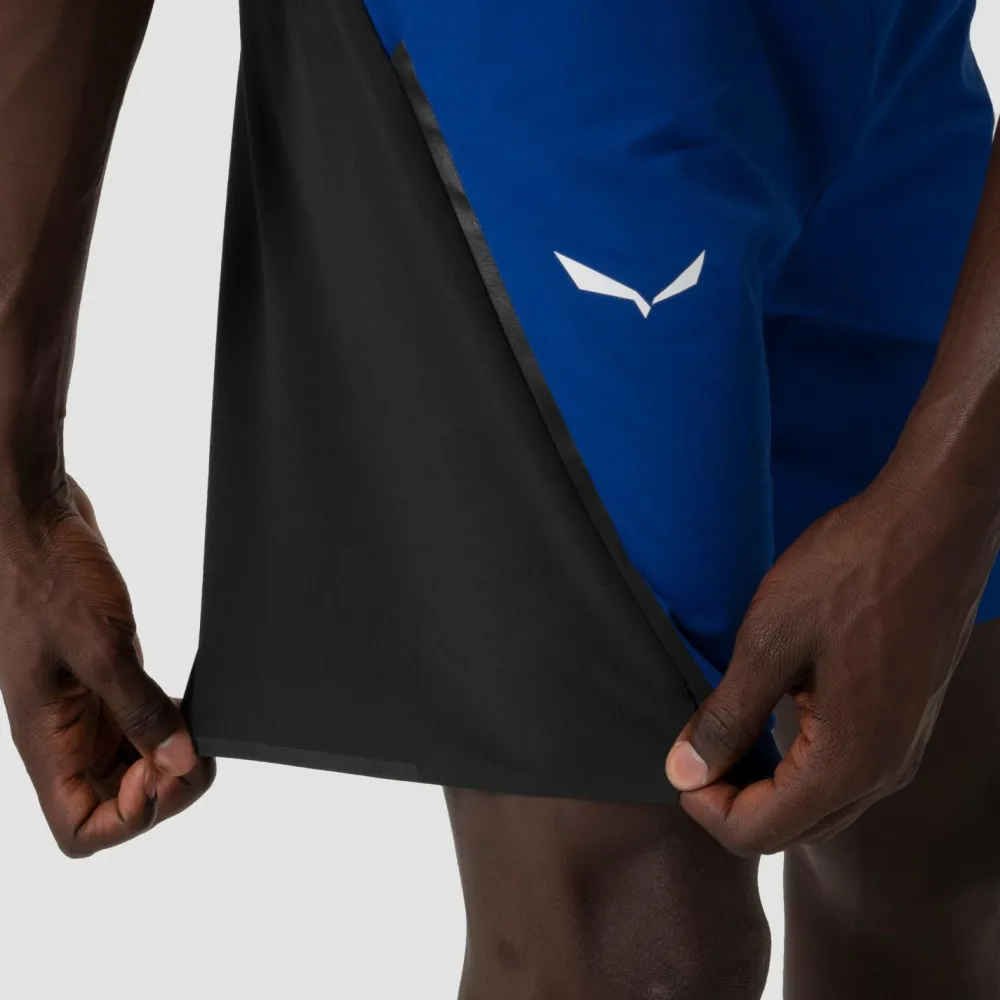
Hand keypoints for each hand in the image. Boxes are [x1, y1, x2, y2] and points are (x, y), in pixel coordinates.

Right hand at [0, 476, 214, 856]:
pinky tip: (185, 704)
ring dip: (166, 758)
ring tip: (197, 728)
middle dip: (162, 789)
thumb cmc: (45, 576)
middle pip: (114, 802)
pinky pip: (134, 722)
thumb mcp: (101, 646)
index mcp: (46, 742)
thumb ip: (140, 709)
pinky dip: (164, 723)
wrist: (30, 520)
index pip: (82, 829)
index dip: (132, 818)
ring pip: (127, 764)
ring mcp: (81, 707)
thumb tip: (180, 762)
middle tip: (195, 748)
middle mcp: (62, 734)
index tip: (167, 771)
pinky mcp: (100, 677)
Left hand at [664, 470, 994, 854]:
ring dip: (766, 786)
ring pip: (820, 807)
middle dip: (733, 803)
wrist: (932, 527)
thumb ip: (726, 717)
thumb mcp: (768, 643)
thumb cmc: (850, 574)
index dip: (704, 807)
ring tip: (726, 734)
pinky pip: (845, 774)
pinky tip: (770, 719)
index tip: (680, 763)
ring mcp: (900, 749)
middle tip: (697, 750)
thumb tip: (684, 772)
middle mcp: (882, 773)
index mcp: (846, 763)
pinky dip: (798, 765)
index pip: (757, 834)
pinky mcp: (904, 723)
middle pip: (791, 831)